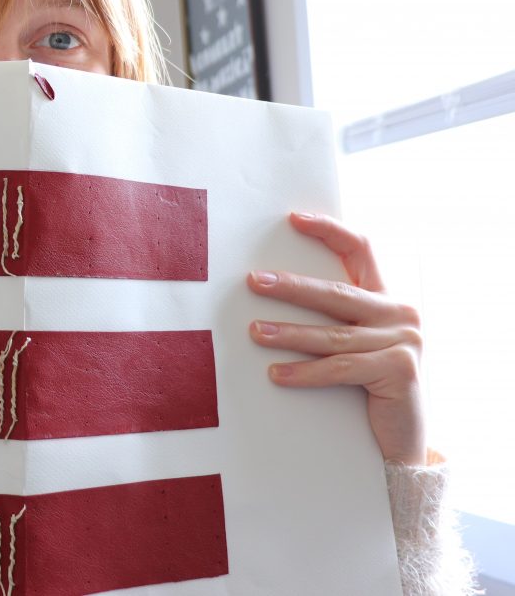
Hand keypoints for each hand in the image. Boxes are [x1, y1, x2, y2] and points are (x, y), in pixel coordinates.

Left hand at [247, 212, 425, 464]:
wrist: (401, 440)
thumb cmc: (366, 385)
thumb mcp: (352, 344)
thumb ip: (331, 317)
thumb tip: (270, 288)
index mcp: (385, 298)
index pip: (361, 249)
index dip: (329, 230)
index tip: (293, 218)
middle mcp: (400, 313)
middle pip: (337, 292)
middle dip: (291, 287)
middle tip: (254, 282)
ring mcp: (404, 341)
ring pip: (333, 335)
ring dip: (289, 334)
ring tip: (255, 332)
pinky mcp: (400, 371)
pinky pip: (341, 369)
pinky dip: (305, 372)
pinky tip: (276, 374)